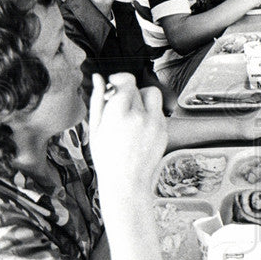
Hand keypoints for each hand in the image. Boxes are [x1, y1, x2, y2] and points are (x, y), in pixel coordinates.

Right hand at [89, 73, 166, 195]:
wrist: (126, 181)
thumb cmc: (107, 157)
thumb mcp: (95, 127)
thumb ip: (97, 99)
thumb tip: (98, 78)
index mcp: (119, 113)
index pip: (127, 80)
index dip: (120, 79)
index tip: (114, 85)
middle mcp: (140, 116)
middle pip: (138, 87)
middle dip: (128, 93)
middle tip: (119, 107)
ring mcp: (156, 123)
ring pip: (153, 94)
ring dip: (142, 98)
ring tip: (132, 114)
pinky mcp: (164, 130)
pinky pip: (158, 111)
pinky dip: (149, 113)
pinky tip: (139, 128)